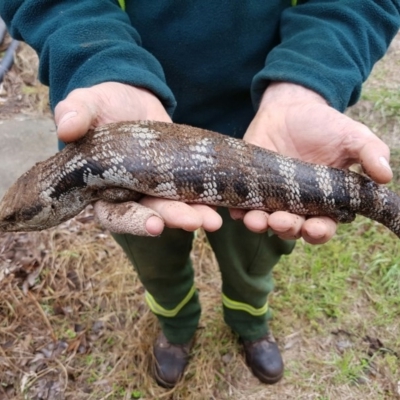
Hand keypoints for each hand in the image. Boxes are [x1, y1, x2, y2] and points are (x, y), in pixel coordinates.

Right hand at [55, 82, 222, 235]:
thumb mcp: (88, 103)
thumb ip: (76, 113)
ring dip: (194, 213)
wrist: (133, 97)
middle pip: (151, 214)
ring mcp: (155, 187)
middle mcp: (130, 193)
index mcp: (101, 186)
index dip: (133, 221)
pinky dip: (205, 197)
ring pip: (174, 206)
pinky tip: (221, 203)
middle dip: (172, 217)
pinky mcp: (177, 176)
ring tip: (214, 219)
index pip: (114, 213)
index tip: (155, 225)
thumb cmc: (104, 103)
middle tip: (195, 221)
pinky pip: (190, 190)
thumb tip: (65, 127)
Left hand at [234, 82, 391, 243]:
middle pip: (292, 229)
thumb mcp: (352, 136)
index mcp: (323, 201)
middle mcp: (297, 205)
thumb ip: (370, 153)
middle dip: (288, 229)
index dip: (319, 232)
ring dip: (261, 225)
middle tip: (282, 221)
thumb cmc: (324, 125)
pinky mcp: (250, 188)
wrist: (289, 108)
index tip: (314, 228)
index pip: (323, 226)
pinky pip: (243, 207)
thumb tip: (386, 175)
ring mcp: (272, 197)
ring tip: (256, 220)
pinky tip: (238, 212)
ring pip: (266, 222)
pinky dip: (240, 213)